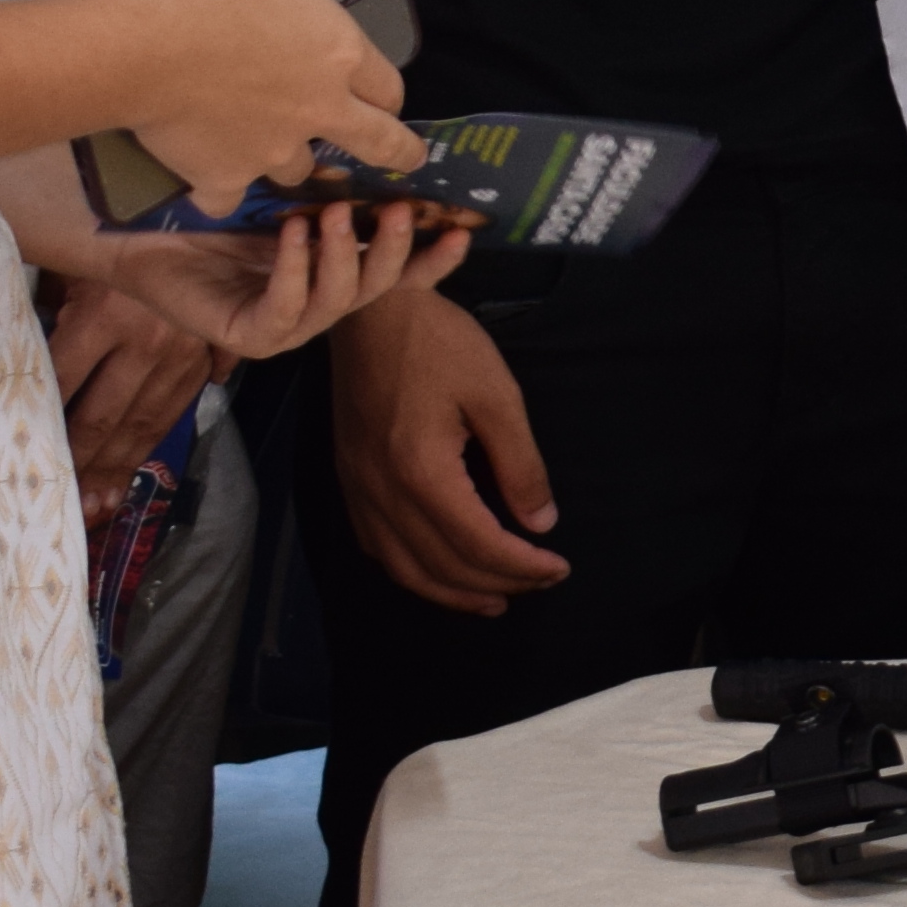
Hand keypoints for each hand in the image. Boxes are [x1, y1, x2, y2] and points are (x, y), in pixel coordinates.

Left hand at [42, 207, 458, 511]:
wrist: (132, 230)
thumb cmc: (203, 207)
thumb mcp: (277, 187)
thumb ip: (328, 183)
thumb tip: (381, 145)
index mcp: (328, 271)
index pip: (395, 272)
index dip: (431, 258)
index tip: (462, 229)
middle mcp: (312, 303)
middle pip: (373, 288)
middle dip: (392, 250)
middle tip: (399, 209)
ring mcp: (282, 326)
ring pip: (335, 302)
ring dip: (344, 258)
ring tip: (341, 214)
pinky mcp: (246, 337)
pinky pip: (283, 311)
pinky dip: (295, 272)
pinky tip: (294, 235)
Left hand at [42, 241, 224, 515]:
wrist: (207, 220)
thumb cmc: (122, 235)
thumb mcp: (77, 258)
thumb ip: (48, 299)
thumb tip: (7, 344)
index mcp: (103, 312)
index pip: (61, 378)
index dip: (40, 416)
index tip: (19, 451)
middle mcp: (143, 341)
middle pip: (101, 415)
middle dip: (77, 461)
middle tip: (55, 499)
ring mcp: (178, 356)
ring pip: (140, 425)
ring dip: (113, 469)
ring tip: (91, 506)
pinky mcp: (202, 362)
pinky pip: (171, 416)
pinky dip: (147, 450)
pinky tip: (127, 476)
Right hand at [114, 0, 418, 203]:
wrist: (149, 46)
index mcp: (340, 57)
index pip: (389, 86)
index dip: (388, 92)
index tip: (385, 98)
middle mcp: (318, 112)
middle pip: (378, 144)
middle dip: (395, 152)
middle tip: (403, 159)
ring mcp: (272, 151)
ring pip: (297, 170)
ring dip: (290, 158)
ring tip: (268, 145)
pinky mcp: (224, 176)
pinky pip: (228, 197)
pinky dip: (220, 189)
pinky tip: (209, 180)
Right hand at [329, 281, 564, 613]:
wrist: (369, 307)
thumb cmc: (437, 342)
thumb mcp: (496, 394)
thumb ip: (520, 464)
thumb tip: (540, 523)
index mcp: (422, 471)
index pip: (478, 544)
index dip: (523, 566)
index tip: (559, 567)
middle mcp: (382, 491)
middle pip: (443, 565)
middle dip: (497, 583)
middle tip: (539, 582)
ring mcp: (358, 488)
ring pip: (404, 567)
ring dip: (451, 592)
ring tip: (494, 599)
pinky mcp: (347, 477)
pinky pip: (377, 546)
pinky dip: (412, 570)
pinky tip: (437, 569)